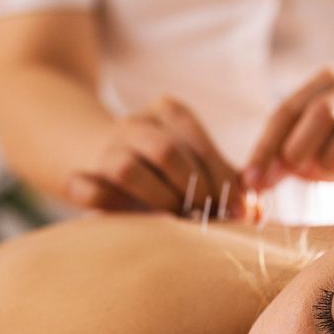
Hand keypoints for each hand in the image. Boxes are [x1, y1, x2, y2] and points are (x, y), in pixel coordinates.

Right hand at [65, 97, 245, 215]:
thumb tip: (258, 211)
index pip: (198, 143)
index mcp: (167, 112)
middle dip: (193, 191)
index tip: (241, 211)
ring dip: (158, 201)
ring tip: (176, 221)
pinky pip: (87, 189)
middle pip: (167, 154)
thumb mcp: (194, 164)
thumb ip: (225, 182)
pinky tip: (125, 217)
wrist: (95, 152)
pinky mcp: (75, 175)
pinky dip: (102, 201)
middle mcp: (134, 124)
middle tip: (207, 217)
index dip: (222, 178)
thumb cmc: (161, 167)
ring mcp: (104, 148)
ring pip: (129, 170)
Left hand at [243, 69, 333, 199]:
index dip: (265, 148)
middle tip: (298, 169)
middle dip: (301, 147)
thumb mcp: (306, 146)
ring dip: (333, 162)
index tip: (252, 180)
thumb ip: (277, 159)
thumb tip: (250, 182)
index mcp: (329, 83)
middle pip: (323, 110)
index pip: (288, 110)